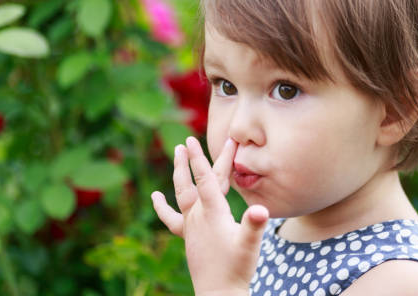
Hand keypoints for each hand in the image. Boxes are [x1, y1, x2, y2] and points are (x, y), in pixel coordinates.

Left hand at [151, 136, 268, 295]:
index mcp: (212, 212)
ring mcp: (190, 226)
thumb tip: (262, 210)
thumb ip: (254, 225)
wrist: (219, 293)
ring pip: (182, 192)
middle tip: (193, 138)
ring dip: (179, 172)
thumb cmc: (237, 268)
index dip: (199, 157)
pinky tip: (155, 196)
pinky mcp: (188, 236)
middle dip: (198, 158)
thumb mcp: (250, 244)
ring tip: (176, 151)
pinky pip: (171, 218)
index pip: (205, 178)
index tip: (193, 138)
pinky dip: (162, 206)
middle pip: (199, 180)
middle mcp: (198, 215)